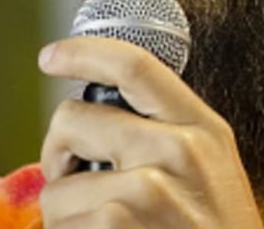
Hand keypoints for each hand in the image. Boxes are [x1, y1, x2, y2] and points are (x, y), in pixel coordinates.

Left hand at [37, 37, 263, 228]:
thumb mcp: (212, 175)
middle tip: (74, 180)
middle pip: (73, 119)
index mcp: (203, 129)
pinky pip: (60, 227)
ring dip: (65, 217)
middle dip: (58, 154)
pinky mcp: (118, 228)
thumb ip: (167, 136)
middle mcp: (179, 150)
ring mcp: (148, 192)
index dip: (82, 53)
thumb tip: (95, 113)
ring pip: (57, 187)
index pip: (135, 66)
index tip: (51, 57)